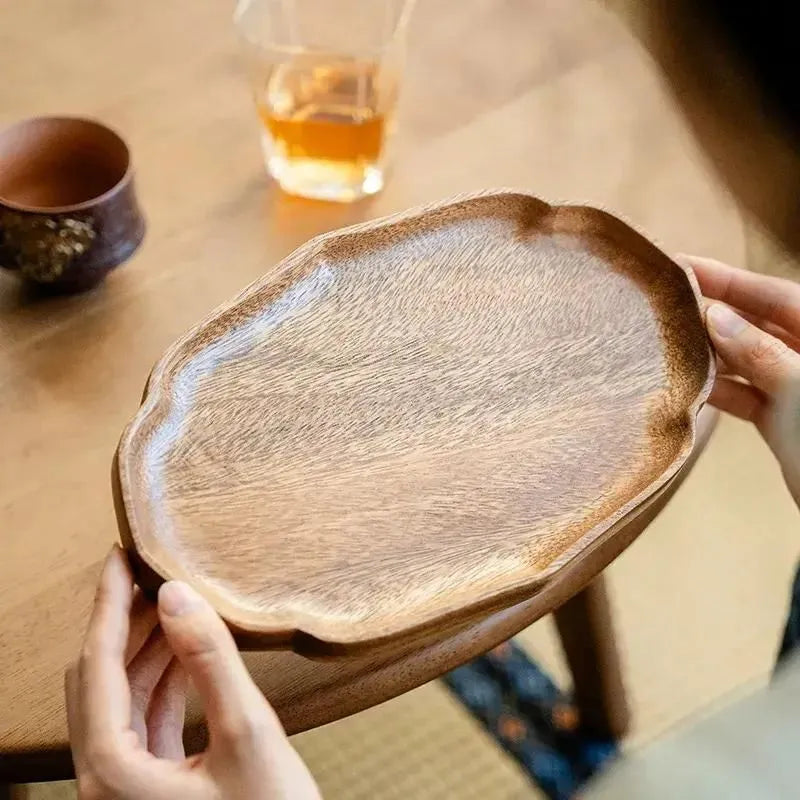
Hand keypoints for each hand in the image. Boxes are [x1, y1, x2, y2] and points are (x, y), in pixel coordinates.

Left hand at [65, 546, 320, 799]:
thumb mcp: (248, 737)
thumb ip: (211, 662)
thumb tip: (176, 595)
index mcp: (112, 771)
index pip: (96, 665)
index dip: (108, 604)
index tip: (119, 556)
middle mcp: (106, 780)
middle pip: (99, 679)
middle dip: (124, 621)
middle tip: (149, 571)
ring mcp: (126, 787)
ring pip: (120, 698)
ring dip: (144, 648)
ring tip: (172, 603)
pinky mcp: (152, 787)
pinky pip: (144, 719)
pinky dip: (162, 678)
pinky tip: (186, 651)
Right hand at [683, 255, 799, 504]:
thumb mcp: (799, 390)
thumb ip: (758, 352)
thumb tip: (715, 315)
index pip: (775, 295)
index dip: (728, 278)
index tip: (682, 265)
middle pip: (757, 322)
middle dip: (714, 311)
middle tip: (665, 300)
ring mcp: (796, 387)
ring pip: (747, 357)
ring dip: (710, 351)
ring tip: (667, 339)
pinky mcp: (782, 418)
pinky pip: (744, 393)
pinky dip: (718, 387)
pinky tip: (688, 382)